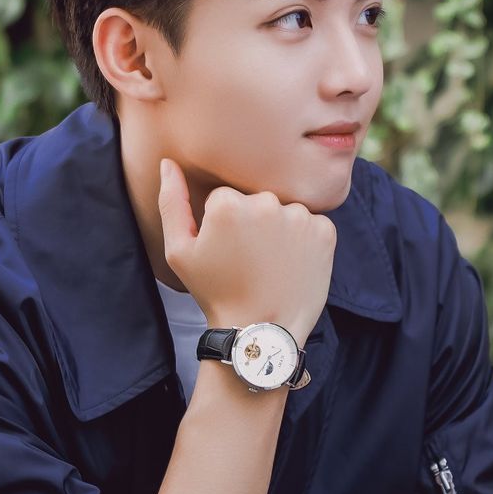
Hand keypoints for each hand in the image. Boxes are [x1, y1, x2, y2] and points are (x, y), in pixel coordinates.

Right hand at [158, 159, 335, 348]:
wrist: (261, 331)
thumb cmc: (215, 292)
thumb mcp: (180, 251)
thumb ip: (172, 202)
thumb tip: (168, 162)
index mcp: (227, 203)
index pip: (226, 199)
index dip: (224, 227)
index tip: (227, 253)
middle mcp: (265, 201)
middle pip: (257, 201)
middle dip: (254, 224)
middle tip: (249, 262)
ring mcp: (299, 216)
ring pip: (285, 211)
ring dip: (280, 231)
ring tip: (271, 265)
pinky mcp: (325, 231)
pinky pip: (312, 224)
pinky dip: (305, 241)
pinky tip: (291, 265)